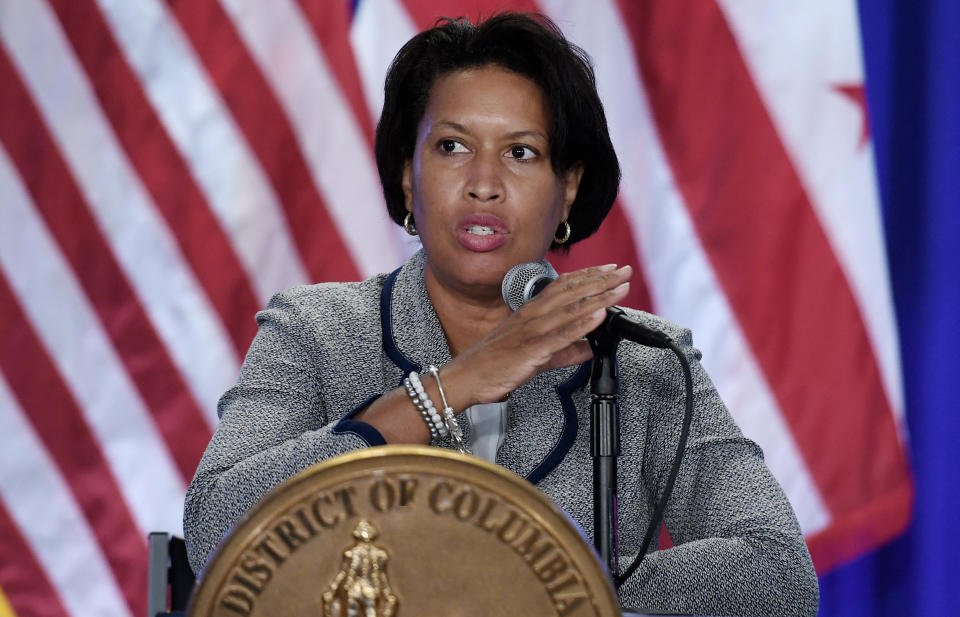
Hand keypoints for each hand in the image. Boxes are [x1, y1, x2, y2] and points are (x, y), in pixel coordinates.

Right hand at [442, 264, 631, 407]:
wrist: (467, 376)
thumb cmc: (495, 363)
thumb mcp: (536, 355)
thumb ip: (564, 351)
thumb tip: (588, 349)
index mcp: (531, 312)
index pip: (564, 286)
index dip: (588, 276)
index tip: (610, 269)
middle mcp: (533, 315)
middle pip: (572, 291)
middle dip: (601, 280)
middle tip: (625, 270)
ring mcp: (532, 330)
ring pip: (571, 309)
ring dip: (598, 297)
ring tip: (620, 288)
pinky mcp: (532, 349)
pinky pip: (561, 334)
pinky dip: (582, 324)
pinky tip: (600, 315)